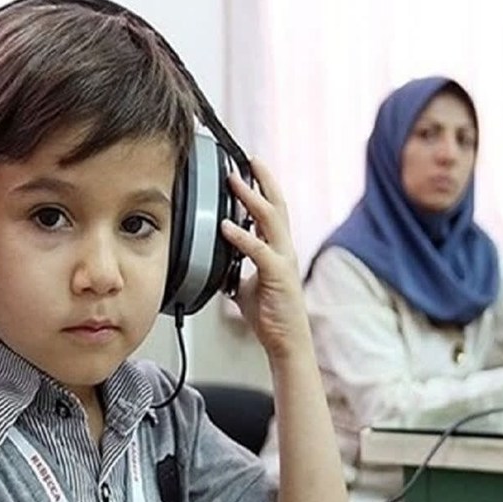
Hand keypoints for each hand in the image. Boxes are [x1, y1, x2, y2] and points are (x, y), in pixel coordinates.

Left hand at [220, 158, 309, 359]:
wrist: (286, 342)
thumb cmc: (270, 314)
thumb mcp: (245, 285)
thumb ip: (235, 268)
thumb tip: (216, 260)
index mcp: (277, 249)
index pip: (273, 210)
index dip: (263, 187)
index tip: (250, 168)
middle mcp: (284, 250)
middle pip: (277, 205)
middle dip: (264, 180)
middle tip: (249, 159)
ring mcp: (283, 261)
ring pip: (271, 221)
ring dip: (252, 198)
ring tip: (236, 182)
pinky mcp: (278, 276)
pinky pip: (258, 251)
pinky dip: (241, 236)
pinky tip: (226, 227)